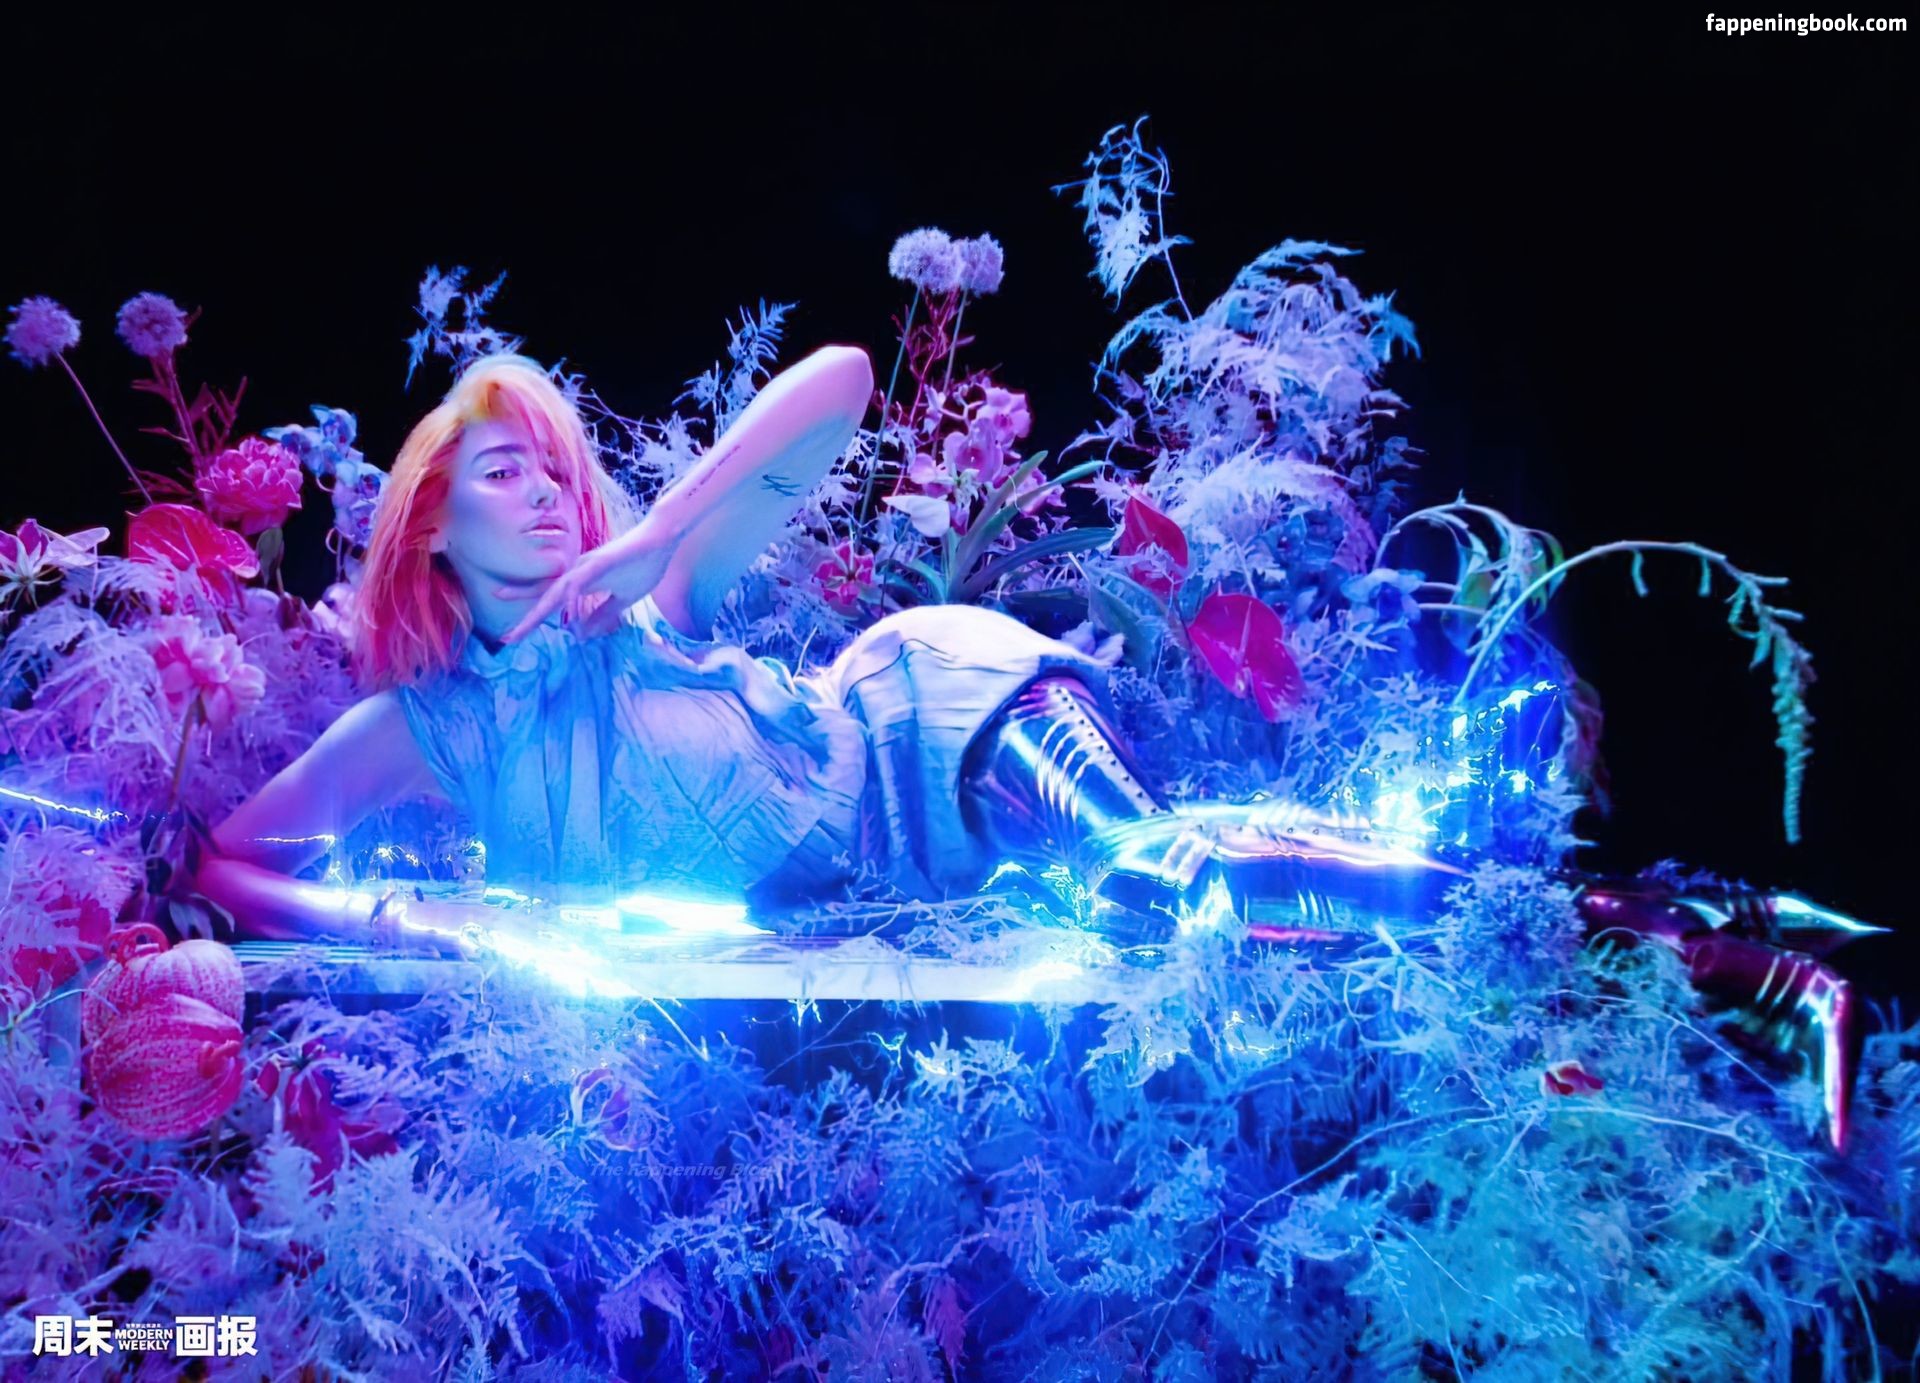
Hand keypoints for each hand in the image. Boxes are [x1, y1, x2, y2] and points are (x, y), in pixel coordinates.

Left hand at [502, 520, 675, 643]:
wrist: (662, 541)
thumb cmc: (643, 565)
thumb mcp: (623, 600)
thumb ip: (603, 615)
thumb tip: (583, 634)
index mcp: (583, 582)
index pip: (552, 601)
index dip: (534, 616)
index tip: (514, 635)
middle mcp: (579, 573)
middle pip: (547, 597)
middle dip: (528, 618)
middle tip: (506, 639)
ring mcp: (588, 566)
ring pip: (557, 590)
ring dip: (539, 610)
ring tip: (522, 629)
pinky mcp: (601, 562)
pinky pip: (580, 582)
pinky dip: (571, 598)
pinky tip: (565, 613)